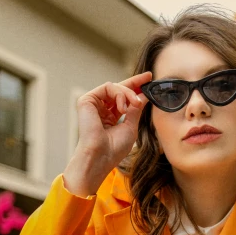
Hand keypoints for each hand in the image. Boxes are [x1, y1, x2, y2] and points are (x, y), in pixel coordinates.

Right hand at [64, 71, 151, 195]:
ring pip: (115, 88)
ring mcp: (93, 104)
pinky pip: (108, 88)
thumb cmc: (114, 148)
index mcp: (110, 117)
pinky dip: (119, 94)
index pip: (123, 99)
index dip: (135, 89)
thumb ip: (135, 109)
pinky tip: (123, 107)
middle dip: (134, 83)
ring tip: (135, 104)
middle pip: (118, 90)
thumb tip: (144, 95)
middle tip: (148, 77)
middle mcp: (101, 109)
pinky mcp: (87, 100)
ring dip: (129, 93)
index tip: (148, 80)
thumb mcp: (131, 127)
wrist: (101, 157)